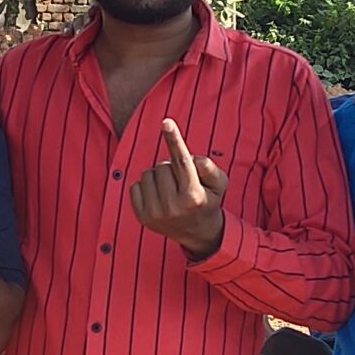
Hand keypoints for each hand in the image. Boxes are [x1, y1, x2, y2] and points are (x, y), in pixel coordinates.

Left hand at [129, 119, 227, 258]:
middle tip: (181, 182)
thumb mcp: (219, 183)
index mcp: (193, 196)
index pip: (182, 161)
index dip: (174, 139)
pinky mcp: (142, 216)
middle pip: (162, 165)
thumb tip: (189, 157)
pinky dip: (146, 186)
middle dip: (170, 167)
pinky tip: (158, 197)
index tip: (167, 122)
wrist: (197, 233)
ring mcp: (155, 213)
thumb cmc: (208, 200)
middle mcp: (173, 206)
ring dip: (158, 176)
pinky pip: (135, 185)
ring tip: (170, 189)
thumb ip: (208, 166)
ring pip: (147, 173)